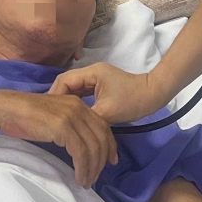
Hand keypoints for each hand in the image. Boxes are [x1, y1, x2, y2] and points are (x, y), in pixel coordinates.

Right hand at [0, 90, 117, 187]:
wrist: (9, 108)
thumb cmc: (26, 116)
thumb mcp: (54, 119)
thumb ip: (69, 127)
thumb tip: (78, 147)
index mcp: (78, 104)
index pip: (103, 126)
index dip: (110, 145)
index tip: (111, 161)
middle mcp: (79, 108)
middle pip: (102, 137)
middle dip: (103, 160)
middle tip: (97, 176)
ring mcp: (72, 116)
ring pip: (93, 146)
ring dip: (92, 168)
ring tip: (86, 182)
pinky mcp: (63, 126)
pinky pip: (80, 152)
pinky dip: (82, 167)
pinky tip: (79, 177)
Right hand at [47, 62, 166, 123]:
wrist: (153, 96)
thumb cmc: (132, 101)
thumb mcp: (107, 112)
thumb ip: (87, 117)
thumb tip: (69, 128)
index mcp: (91, 73)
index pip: (63, 81)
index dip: (54, 96)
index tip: (48, 113)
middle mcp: (91, 73)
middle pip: (66, 84)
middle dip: (57, 100)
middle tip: (49, 118)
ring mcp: (95, 80)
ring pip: (73, 90)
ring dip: (66, 103)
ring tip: (57, 119)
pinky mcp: (99, 87)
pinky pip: (81, 94)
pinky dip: (75, 105)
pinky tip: (70, 118)